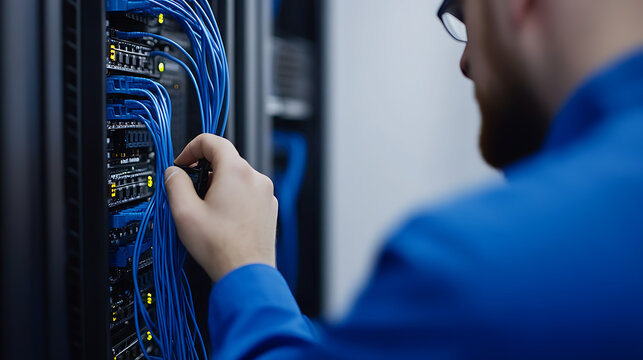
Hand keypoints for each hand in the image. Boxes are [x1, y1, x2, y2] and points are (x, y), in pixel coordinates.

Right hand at [164, 134, 277, 281]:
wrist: (245, 272)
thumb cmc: (220, 246)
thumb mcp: (184, 211)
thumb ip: (175, 184)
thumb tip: (173, 173)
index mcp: (236, 171)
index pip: (212, 141)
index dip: (191, 149)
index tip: (182, 164)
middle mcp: (256, 178)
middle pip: (225, 161)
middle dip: (204, 172)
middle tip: (190, 193)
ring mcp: (266, 194)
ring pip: (237, 179)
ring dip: (219, 187)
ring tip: (207, 212)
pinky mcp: (269, 209)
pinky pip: (248, 194)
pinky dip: (234, 200)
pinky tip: (223, 221)